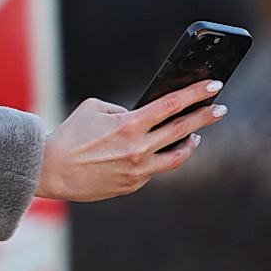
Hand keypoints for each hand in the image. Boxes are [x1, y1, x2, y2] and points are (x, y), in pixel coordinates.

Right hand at [35, 80, 226, 201]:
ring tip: (196, 135)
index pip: (172, 104)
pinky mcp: (132, 185)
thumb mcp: (94, 108)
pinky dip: (157, 157)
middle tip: (220, 108)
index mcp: (129, 124)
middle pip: (182, 129)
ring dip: (190, 143)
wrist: (50, 169)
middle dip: (205, 116)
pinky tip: (156, 150)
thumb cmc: (70, 134)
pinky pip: (153, 169)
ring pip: (177, 156)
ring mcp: (138, 170)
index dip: (196, 93)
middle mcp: (138, 148)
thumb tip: (142, 116)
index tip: (214, 85)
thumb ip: (123, 110)